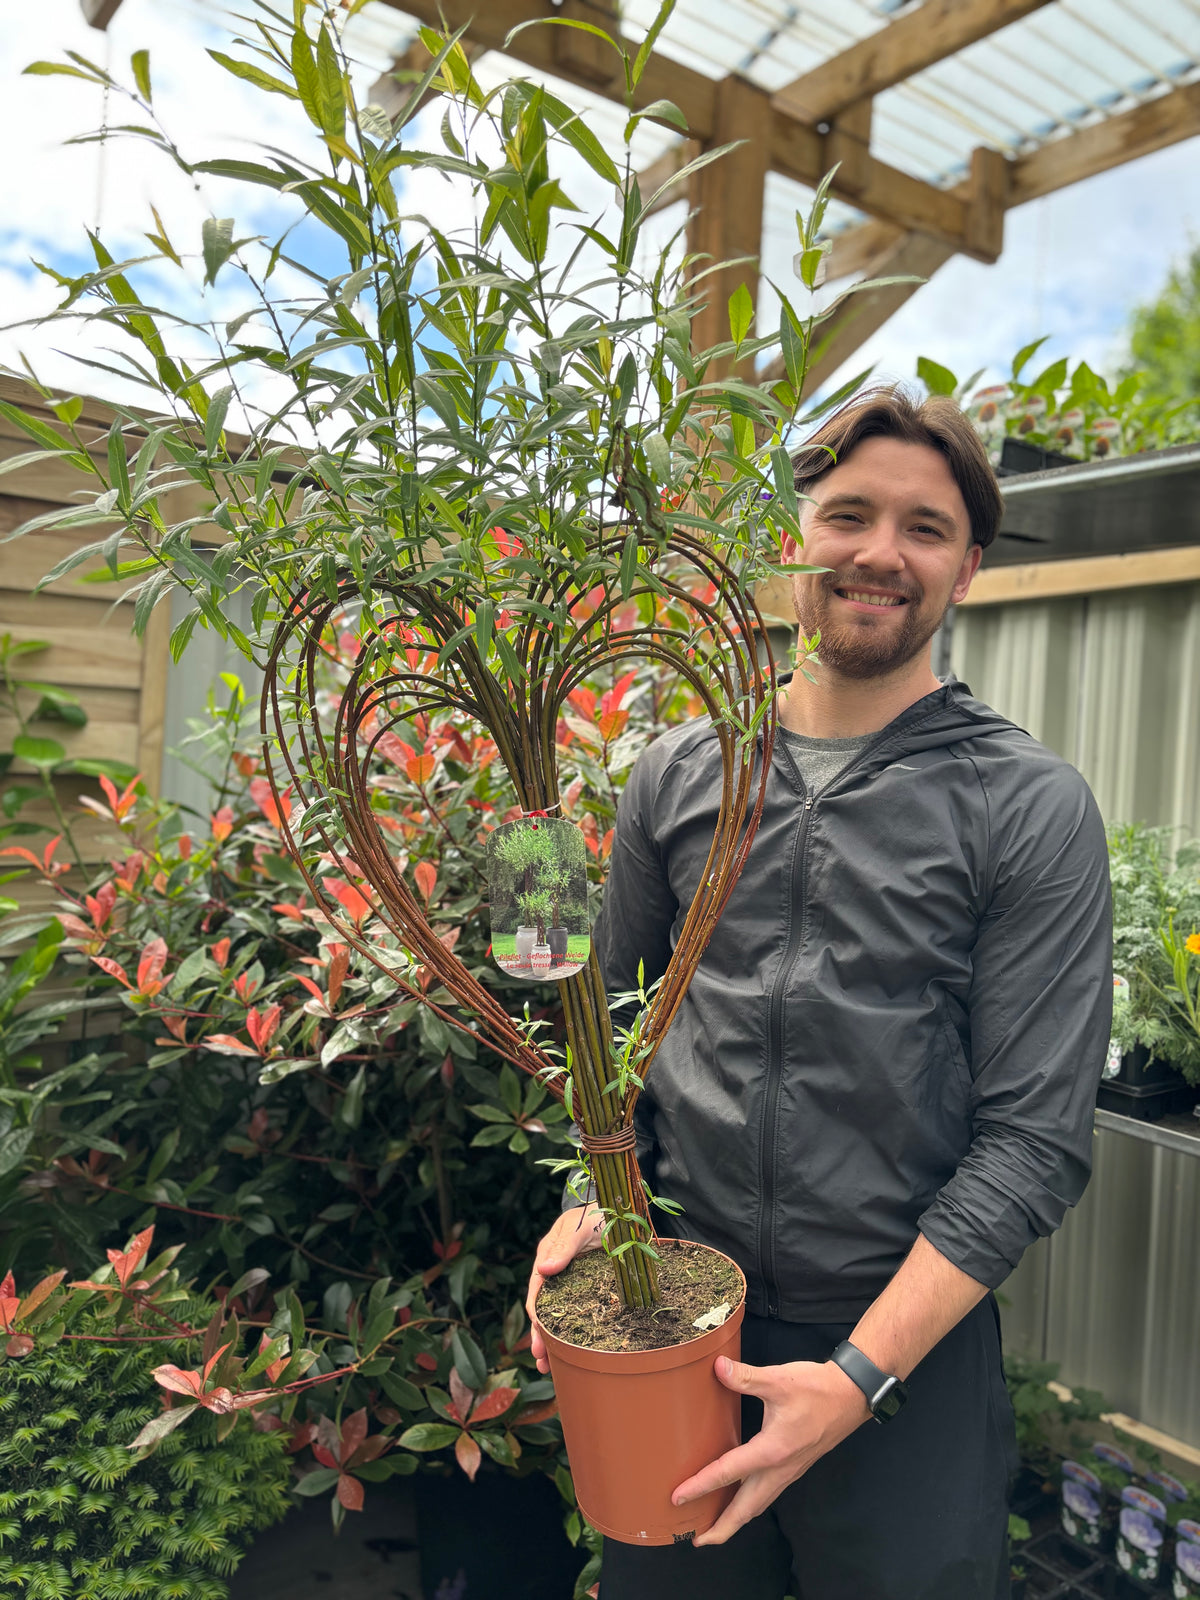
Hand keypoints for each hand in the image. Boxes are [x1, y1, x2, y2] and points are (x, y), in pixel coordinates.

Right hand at [525, 1204, 604, 1374]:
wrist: (619, 1211)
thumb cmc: (597, 1214)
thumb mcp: (580, 1227)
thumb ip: (565, 1246)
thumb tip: (543, 1269)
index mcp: (549, 1255)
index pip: (538, 1289)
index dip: (537, 1312)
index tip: (539, 1332)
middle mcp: (557, 1273)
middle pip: (543, 1309)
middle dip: (540, 1336)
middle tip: (541, 1360)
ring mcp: (572, 1283)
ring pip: (558, 1316)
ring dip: (553, 1341)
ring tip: (549, 1368)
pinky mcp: (588, 1290)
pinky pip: (577, 1314)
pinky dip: (573, 1334)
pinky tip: (573, 1354)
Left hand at [671, 1356, 869, 1545]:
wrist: (852, 1396)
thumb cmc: (818, 1389)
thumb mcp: (779, 1380)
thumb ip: (746, 1377)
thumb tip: (718, 1368)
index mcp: (772, 1451)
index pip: (729, 1473)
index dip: (701, 1485)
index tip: (678, 1497)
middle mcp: (780, 1468)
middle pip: (746, 1509)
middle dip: (722, 1527)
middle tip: (698, 1540)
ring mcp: (789, 1470)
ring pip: (758, 1504)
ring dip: (736, 1519)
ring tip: (715, 1526)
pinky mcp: (794, 1465)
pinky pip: (768, 1493)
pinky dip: (750, 1503)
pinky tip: (741, 1496)